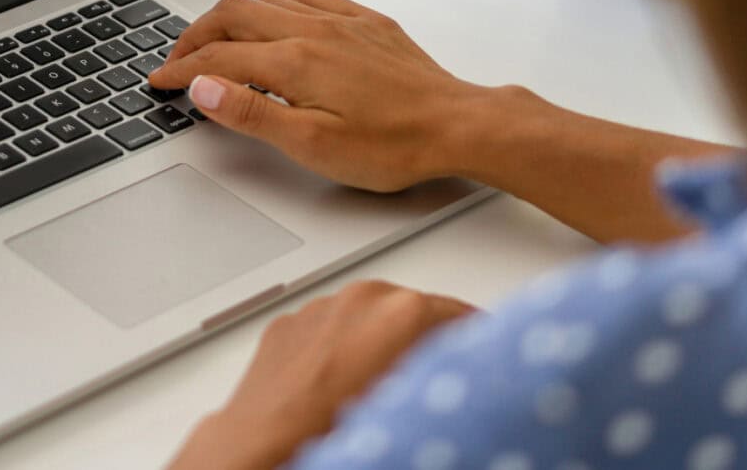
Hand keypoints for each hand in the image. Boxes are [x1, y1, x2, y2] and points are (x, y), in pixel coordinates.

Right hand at [146, 0, 492, 191]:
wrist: (458, 126)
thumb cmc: (393, 145)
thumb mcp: (312, 146)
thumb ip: (252, 113)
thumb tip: (204, 86)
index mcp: (294, 62)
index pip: (218, 58)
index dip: (181, 70)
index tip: (160, 82)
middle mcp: (313, 30)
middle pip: (233, 16)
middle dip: (196, 35)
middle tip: (177, 60)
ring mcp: (342, 22)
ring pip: (268, 1)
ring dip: (232, 18)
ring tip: (216, 41)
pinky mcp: (367, 23)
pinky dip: (276, 6)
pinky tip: (278, 19)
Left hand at [168, 280, 475, 469]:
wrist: (261, 448)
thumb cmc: (332, 432)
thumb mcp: (413, 400)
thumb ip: (439, 373)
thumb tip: (458, 376)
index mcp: (402, 311)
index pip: (463, 315)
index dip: (478, 340)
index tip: (484, 356)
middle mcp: (362, 298)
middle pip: (415, 311)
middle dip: (428, 340)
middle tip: (436, 376)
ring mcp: (321, 306)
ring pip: (369, 316)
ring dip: (381, 340)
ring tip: (385, 384)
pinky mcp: (288, 323)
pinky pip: (330, 327)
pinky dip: (341, 345)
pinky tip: (342, 383)